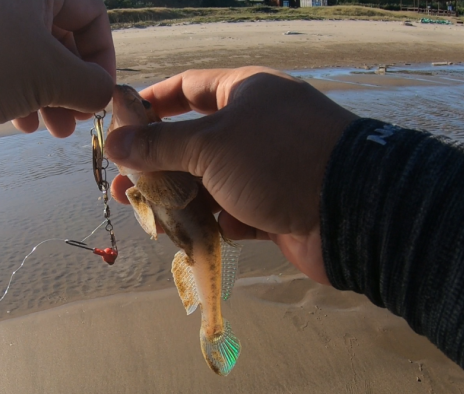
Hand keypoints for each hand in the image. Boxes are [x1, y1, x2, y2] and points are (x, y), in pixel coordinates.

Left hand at [0, 0, 114, 142]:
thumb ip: (90, 85)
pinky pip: (8, 68)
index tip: (100, 92)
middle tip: (79, 119)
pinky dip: (23, 96)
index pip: (91, 13)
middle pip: (63, 39)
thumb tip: (105, 94)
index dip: (102, 55)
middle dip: (74, 85)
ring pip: (36, 58)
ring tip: (56, 131)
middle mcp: (12, 1)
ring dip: (52, 98)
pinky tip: (23, 124)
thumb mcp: (48, 75)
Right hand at [105, 67, 357, 284]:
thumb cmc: (276, 159)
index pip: (188, 88)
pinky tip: (193, 235)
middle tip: (122, 184)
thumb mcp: (211, 145)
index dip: (152, 103)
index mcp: (245, 93)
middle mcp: (254, 128)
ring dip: (179, 199)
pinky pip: (231, 212)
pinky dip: (213, 222)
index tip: (120, 121)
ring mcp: (265, 170)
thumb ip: (160, 145)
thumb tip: (114, 142)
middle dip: (156, 164)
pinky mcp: (272, 208)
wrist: (349, 213)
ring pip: (209, 183)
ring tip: (146, 216)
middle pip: (192, 142)